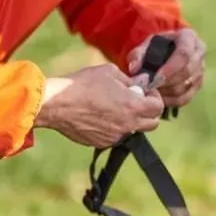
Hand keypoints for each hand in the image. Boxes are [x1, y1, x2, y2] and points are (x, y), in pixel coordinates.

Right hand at [35, 64, 164, 147]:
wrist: (56, 103)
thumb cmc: (82, 84)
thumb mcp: (110, 72)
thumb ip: (129, 80)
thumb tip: (139, 84)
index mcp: (133, 106)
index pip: (158, 107)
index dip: (155, 98)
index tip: (146, 92)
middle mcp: (128, 125)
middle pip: (152, 124)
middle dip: (148, 113)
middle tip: (136, 102)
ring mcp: (115, 136)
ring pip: (133, 131)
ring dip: (130, 120)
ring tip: (114, 107)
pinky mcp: (101, 143)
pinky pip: (115, 136)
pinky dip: (113, 127)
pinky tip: (99, 116)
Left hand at [128, 27, 205, 107]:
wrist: (169, 50)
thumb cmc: (158, 46)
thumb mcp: (146, 44)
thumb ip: (138, 55)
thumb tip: (134, 70)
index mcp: (189, 37)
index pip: (184, 54)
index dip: (170, 69)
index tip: (155, 79)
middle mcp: (199, 53)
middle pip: (187, 72)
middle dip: (167, 83)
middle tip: (149, 88)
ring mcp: (201, 70)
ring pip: (186, 87)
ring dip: (167, 92)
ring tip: (152, 92)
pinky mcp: (198, 85)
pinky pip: (186, 98)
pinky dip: (171, 101)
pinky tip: (159, 99)